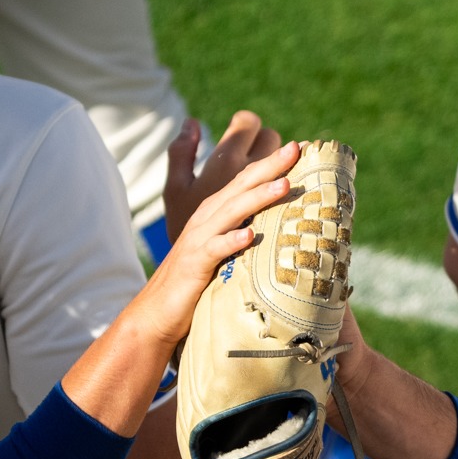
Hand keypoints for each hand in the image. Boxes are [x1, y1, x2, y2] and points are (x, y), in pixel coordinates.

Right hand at [130, 140, 302, 348]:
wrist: (157, 311)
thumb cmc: (195, 278)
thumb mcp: (220, 246)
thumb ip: (241, 225)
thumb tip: (272, 216)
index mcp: (216, 211)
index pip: (246, 180)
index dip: (271, 162)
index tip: (300, 147)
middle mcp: (207, 218)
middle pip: (241, 185)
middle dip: (269, 165)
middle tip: (296, 149)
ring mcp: (199, 239)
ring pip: (231, 212)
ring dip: (257, 197)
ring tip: (283, 185)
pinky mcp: (195, 264)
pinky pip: (214, 250)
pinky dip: (231, 241)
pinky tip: (250, 236)